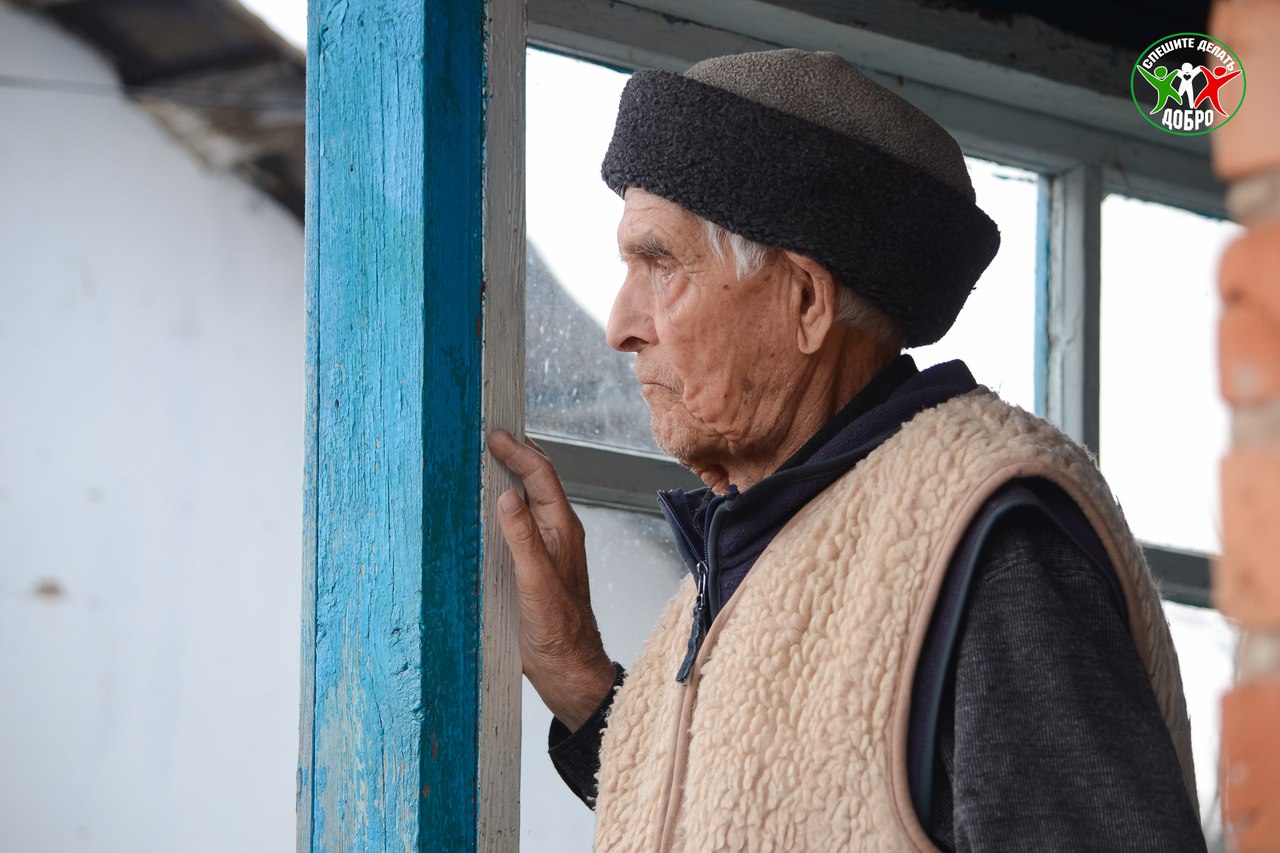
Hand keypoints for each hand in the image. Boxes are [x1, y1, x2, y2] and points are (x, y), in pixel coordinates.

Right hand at [487, 430, 616, 730]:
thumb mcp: (536, 582)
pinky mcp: (532, 566)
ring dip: (509, 478)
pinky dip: (503, 506)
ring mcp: (545, 549)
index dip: (518, 452)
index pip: (541, 476)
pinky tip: (485, 508)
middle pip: (538, 482)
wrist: (568, 668)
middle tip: (489, 435)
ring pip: (528, 501)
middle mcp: (555, 534)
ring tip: (485, 459)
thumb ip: (522, 539)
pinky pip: (518, 524)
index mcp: (562, 530)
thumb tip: (506, 496)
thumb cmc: (559, 631)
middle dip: (516, 454)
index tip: (494, 435)